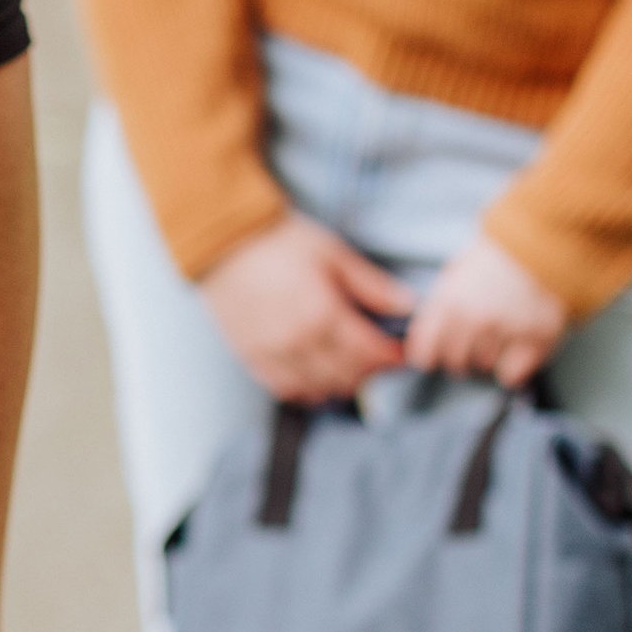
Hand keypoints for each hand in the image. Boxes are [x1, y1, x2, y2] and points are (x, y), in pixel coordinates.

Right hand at [199, 211, 414, 402]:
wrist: (224, 242)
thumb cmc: (280, 242)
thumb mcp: (333, 254)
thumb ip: (371, 285)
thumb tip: (408, 306)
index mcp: (323, 314)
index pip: (368, 353)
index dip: (390, 357)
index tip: (400, 353)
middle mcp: (297, 341)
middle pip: (346, 377)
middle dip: (369, 372)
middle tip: (377, 359)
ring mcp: (272, 353)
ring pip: (316, 389)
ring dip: (339, 384)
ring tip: (349, 369)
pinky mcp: (251, 356)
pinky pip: (285, 388)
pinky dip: (306, 390)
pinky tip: (316, 378)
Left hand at [404, 235, 568, 388]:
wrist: (545, 242)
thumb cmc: (499, 255)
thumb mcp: (456, 272)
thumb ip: (439, 306)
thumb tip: (426, 336)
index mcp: (449, 302)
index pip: (424, 351)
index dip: (428, 357)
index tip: (432, 358)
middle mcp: (475, 319)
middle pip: (455, 362)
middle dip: (459, 358)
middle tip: (469, 346)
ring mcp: (506, 330)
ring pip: (484, 365)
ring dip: (488, 356)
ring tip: (499, 335)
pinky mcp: (536, 337)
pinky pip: (513, 373)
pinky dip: (512, 368)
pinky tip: (516, 350)